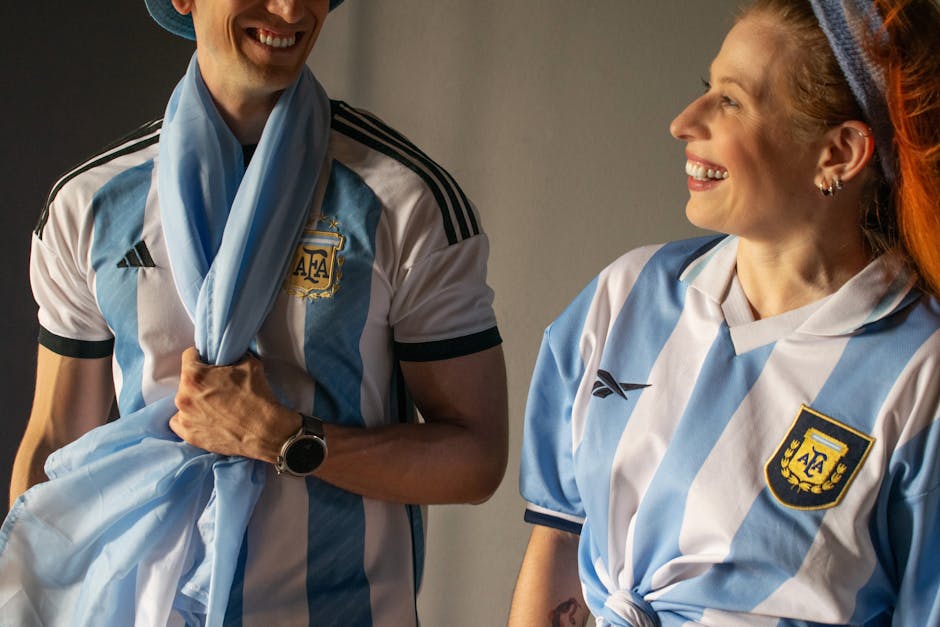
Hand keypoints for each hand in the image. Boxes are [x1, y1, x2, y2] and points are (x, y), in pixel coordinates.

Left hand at [170, 347, 299, 461]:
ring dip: (196, 399)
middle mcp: (183, 396)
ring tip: (215, 405)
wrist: (265, 430)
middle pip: (187, 380)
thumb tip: (231, 355)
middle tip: (219, 386)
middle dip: (200, 380)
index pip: (189, 355)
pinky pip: (180, 422)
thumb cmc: (257, 396)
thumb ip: (233, 356)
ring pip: (185, 400)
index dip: (203, 355)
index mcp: (194, 376)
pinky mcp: (189, 435)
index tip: (211, 361)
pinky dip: (190, 418)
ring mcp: (184, 418)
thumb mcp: (250, 363)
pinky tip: (205, 418)